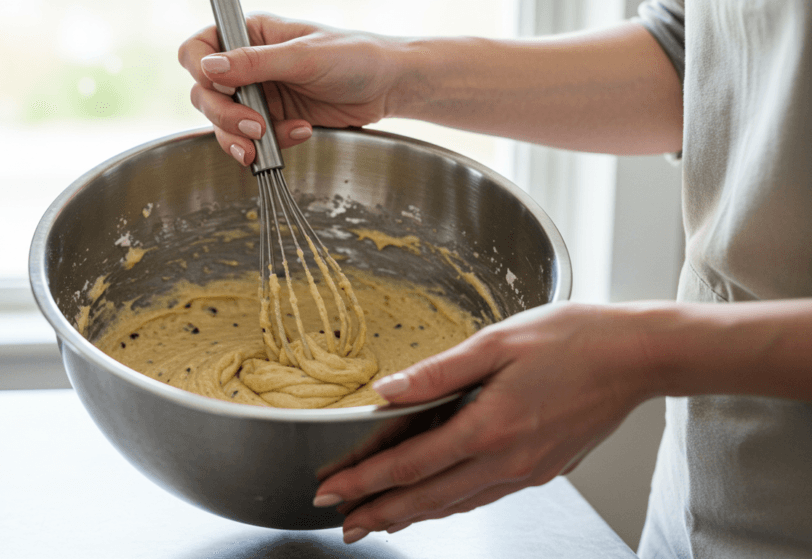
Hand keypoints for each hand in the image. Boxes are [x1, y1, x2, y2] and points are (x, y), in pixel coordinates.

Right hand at [178, 13, 402, 164]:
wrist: (389, 87)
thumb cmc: (354, 56)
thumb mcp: (303, 56)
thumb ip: (255, 63)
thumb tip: (209, 67)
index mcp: (250, 35)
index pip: (199, 50)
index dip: (200, 70)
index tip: (221, 87)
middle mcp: (248, 66)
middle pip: (205, 94)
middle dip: (225, 116)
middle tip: (255, 127)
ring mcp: (260, 96)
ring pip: (224, 124)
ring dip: (240, 138)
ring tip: (266, 143)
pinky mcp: (275, 123)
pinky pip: (253, 141)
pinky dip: (269, 146)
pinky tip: (299, 133)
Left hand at [313, 302, 661, 542]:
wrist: (637, 357)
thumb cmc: (572, 339)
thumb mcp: (496, 342)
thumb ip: (436, 372)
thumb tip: (385, 392)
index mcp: (488, 427)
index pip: (410, 464)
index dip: (365, 480)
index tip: (331, 489)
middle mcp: (505, 460)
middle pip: (427, 499)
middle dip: (380, 513)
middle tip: (343, 524)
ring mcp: (525, 472)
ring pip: (455, 504)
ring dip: (412, 515)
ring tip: (380, 521)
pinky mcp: (541, 470)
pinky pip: (483, 496)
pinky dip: (450, 504)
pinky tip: (437, 502)